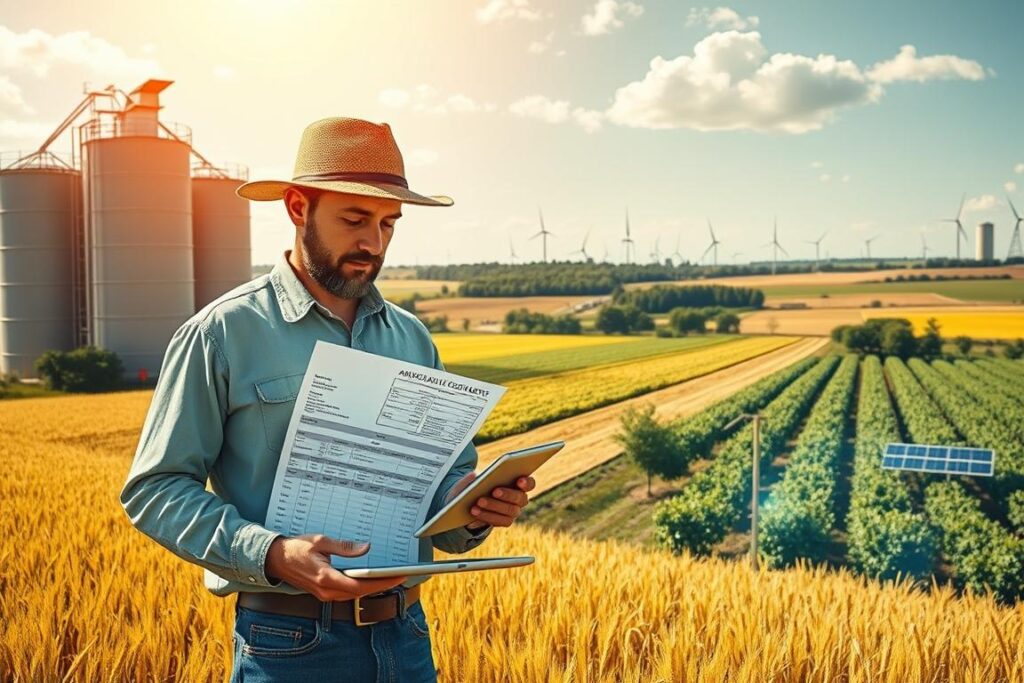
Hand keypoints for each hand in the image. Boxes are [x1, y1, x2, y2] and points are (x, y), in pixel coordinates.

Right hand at [264, 534, 406, 601]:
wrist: (275, 560)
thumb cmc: (296, 549)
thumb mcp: (321, 541)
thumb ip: (344, 547)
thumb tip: (365, 548)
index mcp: (326, 578)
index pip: (360, 585)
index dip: (381, 583)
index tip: (397, 577)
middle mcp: (326, 591)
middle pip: (360, 593)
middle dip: (381, 586)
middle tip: (400, 576)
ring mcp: (324, 594)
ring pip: (354, 595)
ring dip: (372, 588)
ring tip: (389, 578)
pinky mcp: (323, 593)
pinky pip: (346, 594)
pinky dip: (360, 588)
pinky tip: (370, 581)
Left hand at [448, 472, 535, 528]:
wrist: (473, 503)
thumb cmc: (479, 486)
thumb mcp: (473, 480)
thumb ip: (473, 477)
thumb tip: (473, 475)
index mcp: (519, 484)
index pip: (530, 483)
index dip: (527, 482)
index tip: (519, 480)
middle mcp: (520, 499)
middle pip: (520, 498)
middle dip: (507, 494)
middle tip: (494, 491)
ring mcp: (514, 511)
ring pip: (510, 510)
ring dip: (494, 505)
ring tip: (479, 501)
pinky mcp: (505, 521)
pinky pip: (499, 521)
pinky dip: (487, 516)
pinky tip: (475, 512)